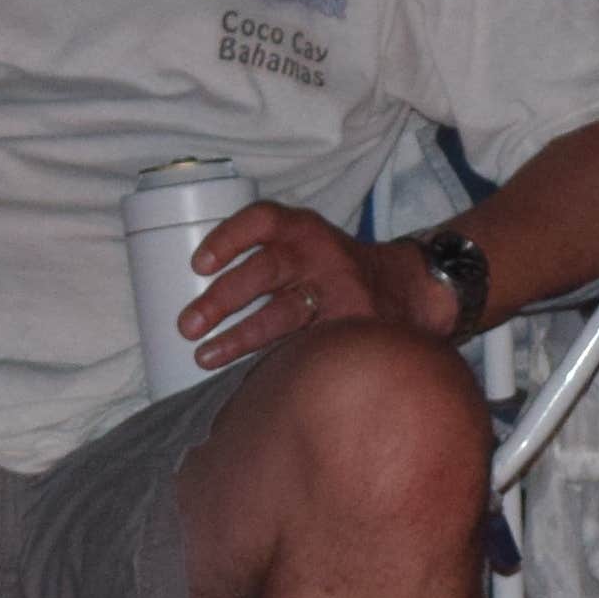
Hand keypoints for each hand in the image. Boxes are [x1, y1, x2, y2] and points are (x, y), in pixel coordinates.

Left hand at [180, 203, 448, 367]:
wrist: (411, 287)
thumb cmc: (339, 271)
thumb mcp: (310, 245)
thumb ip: (270, 261)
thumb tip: (202, 304)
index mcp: (306, 230)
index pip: (263, 221)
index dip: (228, 238)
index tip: (199, 265)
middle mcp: (321, 256)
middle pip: (264, 271)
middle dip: (221, 299)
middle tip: (187, 326)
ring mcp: (339, 294)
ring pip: (281, 314)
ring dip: (239, 338)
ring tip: (205, 357)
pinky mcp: (353, 327)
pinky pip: (306, 345)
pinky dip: (276, 360)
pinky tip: (253, 376)